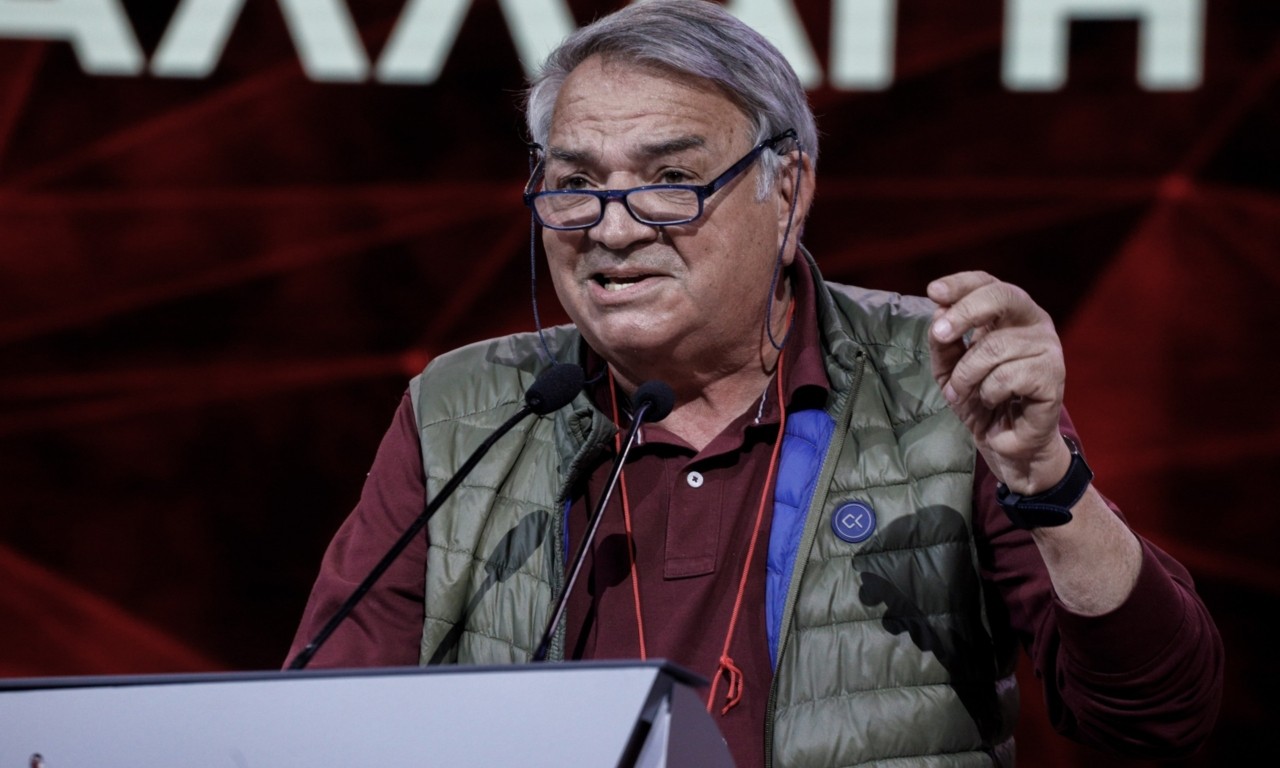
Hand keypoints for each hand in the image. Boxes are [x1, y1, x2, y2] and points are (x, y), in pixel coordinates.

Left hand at [927, 271, 1068, 491]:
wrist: (1006, 442)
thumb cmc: (980, 397)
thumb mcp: (950, 367)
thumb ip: (944, 341)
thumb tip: (938, 312)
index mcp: (1009, 313)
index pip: (988, 283)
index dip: (961, 283)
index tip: (933, 291)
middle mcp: (1034, 323)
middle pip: (1003, 296)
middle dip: (965, 312)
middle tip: (939, 334)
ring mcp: (1048, 348)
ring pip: (995, 346)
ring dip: (966, 375)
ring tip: (963, 392)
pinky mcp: (1054, 377)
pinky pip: (1008, 376)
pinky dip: (989, 392)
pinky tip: (994, 402)